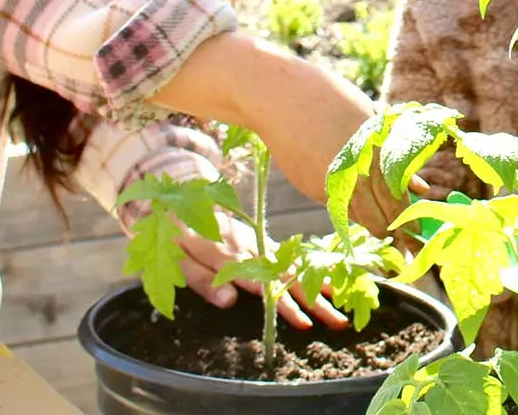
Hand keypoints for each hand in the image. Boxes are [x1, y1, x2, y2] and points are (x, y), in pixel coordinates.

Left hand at [172, 209, 351, 329]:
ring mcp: (259, 243)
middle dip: (316, 302)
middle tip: (340, 321)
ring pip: (295, 266)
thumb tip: (231, 302)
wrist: (178, 194)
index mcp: (233, 257)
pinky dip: (312, 266)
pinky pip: (290, 255)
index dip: (286, 306)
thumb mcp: (176, 259)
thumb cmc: (172, 233)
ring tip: (345, 299)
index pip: (266, 287)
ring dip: (321, 283)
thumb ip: (203, 281)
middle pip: (289, 278)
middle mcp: (253, 249)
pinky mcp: (260, 240)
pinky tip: (328, 275)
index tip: (307, 324)